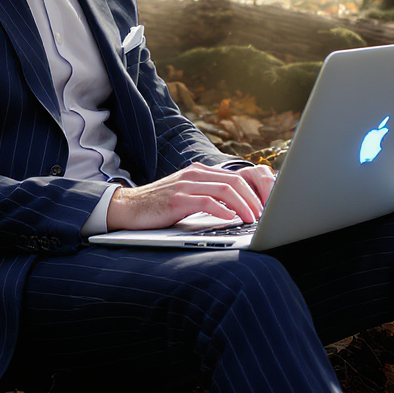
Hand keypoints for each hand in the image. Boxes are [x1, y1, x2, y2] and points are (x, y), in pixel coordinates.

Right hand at [106, 163, 275, 230]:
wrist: (128, 207)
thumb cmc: (159, 205)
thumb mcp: (186, 194)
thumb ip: (207, 195)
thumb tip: (235, 208)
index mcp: (199, 172)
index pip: (234, 177)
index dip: (253, 191)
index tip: (264, 206)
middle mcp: (194, 175)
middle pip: (234, 181)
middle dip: (253, 198)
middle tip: (264, 214)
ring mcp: (185, 185)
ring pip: (224, 190)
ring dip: (243, 205)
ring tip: (252, 218)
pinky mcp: (177, 200)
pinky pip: (206, 202)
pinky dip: (223, 211)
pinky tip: (231, 220)